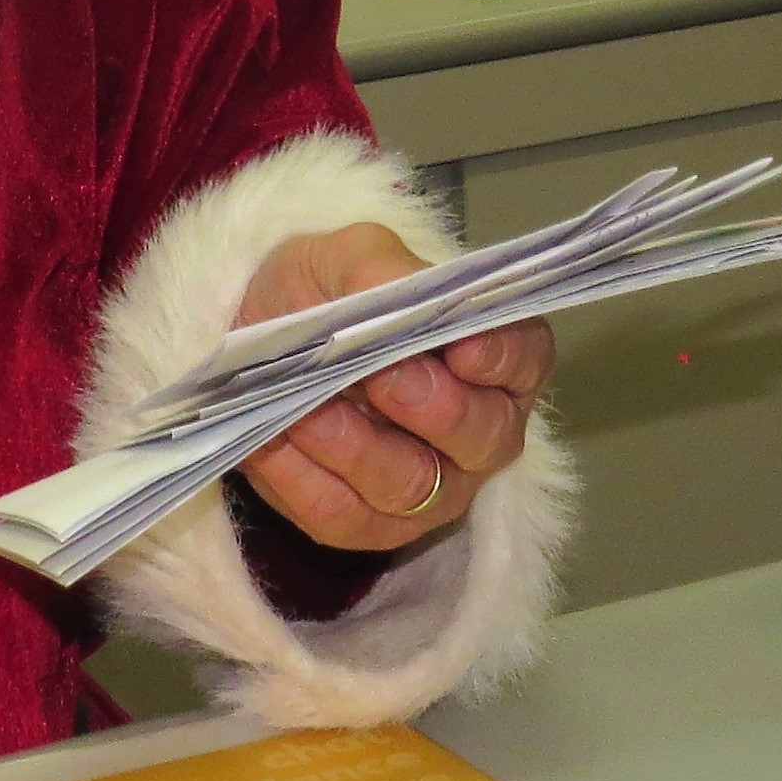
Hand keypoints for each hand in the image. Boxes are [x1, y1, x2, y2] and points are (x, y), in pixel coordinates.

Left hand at [229, 224, 551, 554]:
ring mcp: (431, 487)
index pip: (522, 359)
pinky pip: (341, 513)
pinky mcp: (367, 523)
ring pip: (410, 486)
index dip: (498, 357)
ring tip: (309, 408)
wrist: (259, 342)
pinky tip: (274, 437)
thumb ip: (377, 270)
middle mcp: (481, 431)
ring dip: (356, 447)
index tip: (462, 346)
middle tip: (383, 375)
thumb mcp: (345, 257)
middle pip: (482, 437)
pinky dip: (302, 475)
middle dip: (434, 408)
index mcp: (495, 356)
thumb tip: (393, 292)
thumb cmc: (326, 294)